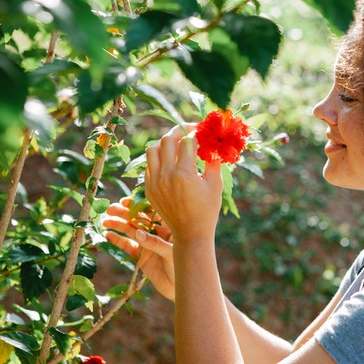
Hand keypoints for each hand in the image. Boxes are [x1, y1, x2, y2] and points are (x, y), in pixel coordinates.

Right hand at [102, 197, 175, 300]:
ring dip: (118, 224)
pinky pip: (127, 246)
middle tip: (110, 209)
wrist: (181, 287)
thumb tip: (137, 234)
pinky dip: (117, 240)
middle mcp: (157, 232)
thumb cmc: (185, 266)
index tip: (125, 202)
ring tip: (105, 221)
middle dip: (124, 213)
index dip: (138, 205)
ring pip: (131, 230)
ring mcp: (148, 243)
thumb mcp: (172, 252)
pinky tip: (108, 235)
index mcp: (169, 225)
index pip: (152, 210)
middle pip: (139, 218)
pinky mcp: (141, 256)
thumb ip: (155, 243)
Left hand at [144, 125, 222, 242]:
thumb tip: (213, 145)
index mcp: (184, 174)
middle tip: (188, 130)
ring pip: (152, 149)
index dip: (195, 132)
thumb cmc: (207, 210)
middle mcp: (166, 175)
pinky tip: (169, 161)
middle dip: (178, 131)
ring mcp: (154, 182)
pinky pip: (149, 165)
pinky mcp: (148, 188)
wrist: (190, 233)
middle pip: (167, 140)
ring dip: (164, 143)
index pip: (187, 141)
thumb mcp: (215, 184)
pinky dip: (158, 159)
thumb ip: (213, 162)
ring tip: (175, 144)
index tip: (202, 131)